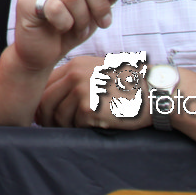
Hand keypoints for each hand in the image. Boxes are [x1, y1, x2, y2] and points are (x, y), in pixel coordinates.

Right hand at [11, 0, 133, 74]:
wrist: (44, 53)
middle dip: (100, 4)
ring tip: (79, 27)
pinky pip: (56, 8)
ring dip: (83, 18)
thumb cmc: (70, 27)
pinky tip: (61, 28)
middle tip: (102, 22)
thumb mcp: (96, 9)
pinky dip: (65, 23)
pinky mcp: (25, 2)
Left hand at [37, 56, 152, 128]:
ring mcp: (81, 90)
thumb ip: (76, 79)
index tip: (42, 112)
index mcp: (75, 65)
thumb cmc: (128, 86)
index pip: (46, 83)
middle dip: (45, 116)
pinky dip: (80, 129)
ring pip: (58, 115)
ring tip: (73, 128)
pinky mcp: (89, 108)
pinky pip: (75, 124)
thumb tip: (51, 97)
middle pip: (46, 100)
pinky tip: (91, 126)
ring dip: (63, 126)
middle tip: (49, 126)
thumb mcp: (98, 72)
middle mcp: (75, 75)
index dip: (41, 100)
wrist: (154, 92)